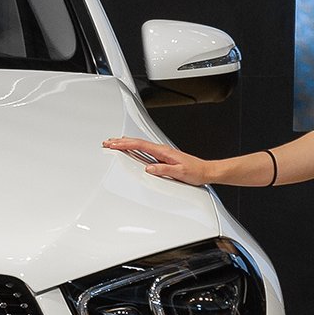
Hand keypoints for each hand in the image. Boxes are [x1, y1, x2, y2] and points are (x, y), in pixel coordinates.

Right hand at [101, 136, 215, 186]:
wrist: (206, 171)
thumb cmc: (195, 171)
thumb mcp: (180, 172)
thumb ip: (164, 170)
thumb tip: (149, 168)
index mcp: (164, 152)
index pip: (140, 145)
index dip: (125, 144)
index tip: (113, 144)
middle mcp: (162, 150)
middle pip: (137, 143)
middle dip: (121, 142)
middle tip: (107, 142)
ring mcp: (162, 153)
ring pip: (140, 145)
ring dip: (126, 143)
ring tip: (114, 143)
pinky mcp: (162, 157)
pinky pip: (144, 150)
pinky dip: (134, 148)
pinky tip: (130, 149)